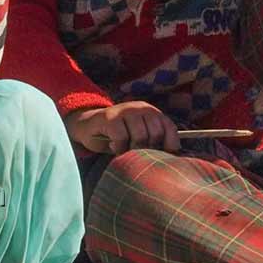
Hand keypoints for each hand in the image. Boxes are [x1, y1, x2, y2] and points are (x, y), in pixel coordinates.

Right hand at [65, 102, 179, 153]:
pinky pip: (122, 138)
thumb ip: (154, 140)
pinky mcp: (110, 117)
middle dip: (148, 149)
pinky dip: (119, 148)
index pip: (169, 127)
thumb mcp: (139, 134)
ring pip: (140, 136)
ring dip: (132, 150)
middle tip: (136, 154)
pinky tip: (113, 146)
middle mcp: (140, 107)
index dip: (170, 144)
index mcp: (151, 111)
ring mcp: (125, 111)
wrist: (89, 126)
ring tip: (124, 150)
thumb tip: (173, 156)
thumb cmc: (118, 135)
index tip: (164, 156)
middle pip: (155, 133)